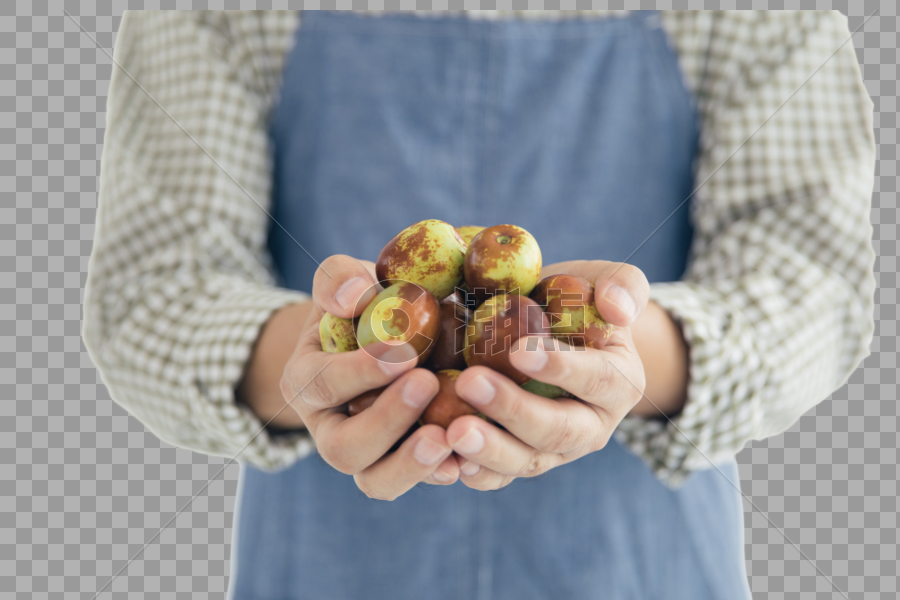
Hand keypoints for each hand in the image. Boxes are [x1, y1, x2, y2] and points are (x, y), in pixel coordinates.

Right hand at [279, 255, 460, 499]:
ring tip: (448, 439)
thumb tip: (353, 296)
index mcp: (306, 382)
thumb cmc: (364, 306)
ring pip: (376, 481)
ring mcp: (366, 456)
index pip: (323, 384)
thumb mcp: (345, 283)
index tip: (404, 353)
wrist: (385, 340)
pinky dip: (442, 474)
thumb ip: (339, 278)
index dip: (360, 372)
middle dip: (385, 420)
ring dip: (410, 464)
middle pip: (343, 448)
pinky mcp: (402, 467)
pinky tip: (471, 458)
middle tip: (428, 384)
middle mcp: (329, 429)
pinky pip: (416, 483)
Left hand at [446, 260, 649, 490]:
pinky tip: (446, 461)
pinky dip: (473, 473)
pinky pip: (497, 477)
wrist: (544, 333)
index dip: (561, 367)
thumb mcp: (600, 281)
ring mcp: (554, 452)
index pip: (596, 378)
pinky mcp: (519, 463)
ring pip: (526, 461)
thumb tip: (617, 309)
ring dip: (489, 450)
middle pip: (558, 430)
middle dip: (514, 410)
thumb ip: (623, 284)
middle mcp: (592, 426)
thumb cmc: (571, 301)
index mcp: (619, 383)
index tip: (519, 349)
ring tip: (454, 432)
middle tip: (470, 383)